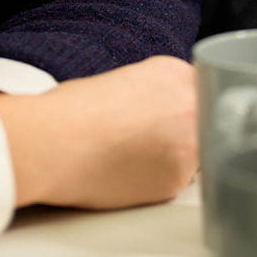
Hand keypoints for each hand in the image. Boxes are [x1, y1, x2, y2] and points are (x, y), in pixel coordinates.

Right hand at [0, 55, 198, 209]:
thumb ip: (158, 94)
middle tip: (148, 141)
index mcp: (176, 73)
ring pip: (195, 155)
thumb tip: (165, 113)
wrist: (51, 142)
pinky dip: (156, 182)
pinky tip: (126, 173)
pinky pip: (176, 183)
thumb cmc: (71, 111)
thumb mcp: (125, 81)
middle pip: (204, 121)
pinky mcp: (176, 180)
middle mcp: (191, 104)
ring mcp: (189, 143)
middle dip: (184, 132)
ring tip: (131, 157)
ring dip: (173, 158)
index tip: (169, 119)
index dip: (183, 108)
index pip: (201, 90)